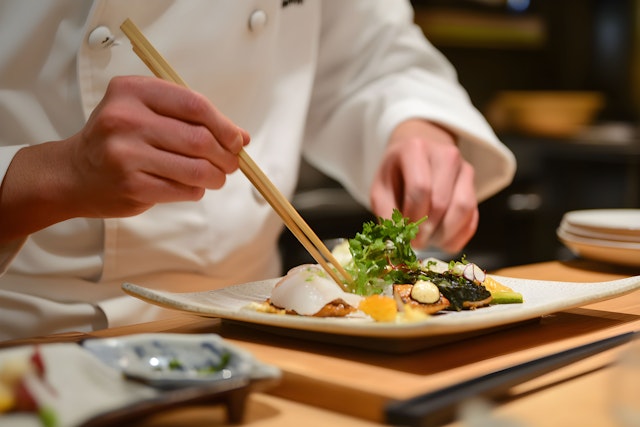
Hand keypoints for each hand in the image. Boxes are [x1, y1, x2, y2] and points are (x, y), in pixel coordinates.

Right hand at [0, 76, 248, 240]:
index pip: (194, 105)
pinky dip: (197, 190)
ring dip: (216, 176)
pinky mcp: (132, 186)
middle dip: (225, 155)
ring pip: (196, 169)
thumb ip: (191, 119)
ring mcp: (126, 155)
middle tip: (231, 163)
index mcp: (132, 91)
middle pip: (199, 139)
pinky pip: (183, 189)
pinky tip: (192, 186)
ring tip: (216, 177)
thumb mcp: (146, 113)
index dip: (224, 125)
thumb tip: (241, 137)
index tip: (237, 139)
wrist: (74, 174)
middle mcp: (126, 119)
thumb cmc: (119, 140)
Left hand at [370, 119, 477, 252]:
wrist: (416, 157)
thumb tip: (396, 244)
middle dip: (427, 231)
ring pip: (463, 209)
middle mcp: (446, 155)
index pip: (420, 189)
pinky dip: (458, 236)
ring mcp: (465, 169)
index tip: (405, 234)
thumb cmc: (395, 176)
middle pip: (442, 202)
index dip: (413, 218)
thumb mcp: (381, 191)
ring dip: (445, 234)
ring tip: (428, 241)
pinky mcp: (474, 187)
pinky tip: (441, 240)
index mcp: (416, 149)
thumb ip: (386, 215)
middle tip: (414, 243)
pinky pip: (473, 218)